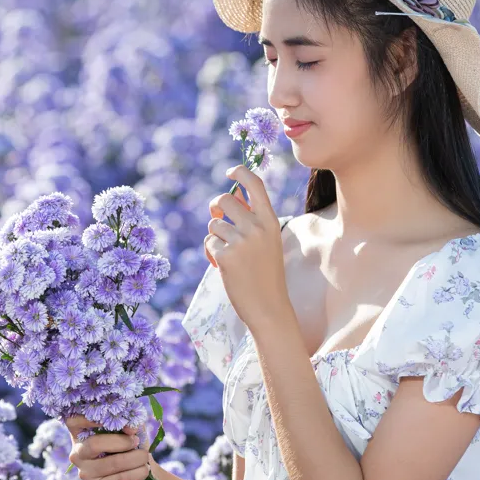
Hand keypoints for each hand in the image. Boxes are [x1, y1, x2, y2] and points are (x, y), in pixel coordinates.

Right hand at [64, 415, 150, 479]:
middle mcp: (77, 453)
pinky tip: (145, 470)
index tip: (111, 417)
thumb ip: (129, 423)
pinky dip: (137, 473)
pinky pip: (119, 479)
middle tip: (137, 441)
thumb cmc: (129, 446)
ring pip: (112, 463)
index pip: (73, 422)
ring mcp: (84, 473)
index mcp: (80, 434)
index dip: (88, 419)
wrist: (135, 474)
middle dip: (121, 442)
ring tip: (145, 456)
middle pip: (94, 444)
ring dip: (135, 458)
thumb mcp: (128, 430)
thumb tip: (131, 428)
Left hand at [204, 165, 289, 330]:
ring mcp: (241, 241)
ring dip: (216, 237)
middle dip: (216, 208)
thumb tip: (225, 200)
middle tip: (218, 218)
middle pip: (224, 200)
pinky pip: (209, 243)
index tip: (230, 172)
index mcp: (270, 221)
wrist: (269, 307)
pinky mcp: (225, 256)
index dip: (240, 173)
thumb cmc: (266, 274)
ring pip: (214, 223)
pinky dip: (212, 254)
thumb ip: (251, 220)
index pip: (254, 184)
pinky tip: (226, 268)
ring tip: (230, 254)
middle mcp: (257, 227)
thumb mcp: (267, 242)